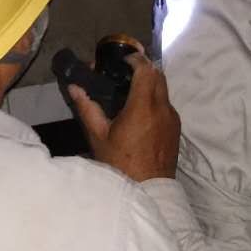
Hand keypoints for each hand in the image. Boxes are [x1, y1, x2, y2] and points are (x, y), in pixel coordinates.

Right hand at [69, 53, 180, 182]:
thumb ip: (87, 108)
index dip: (136, 59)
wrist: (147, 191)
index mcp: (143, 107)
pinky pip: (166, 104)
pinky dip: (155, 99)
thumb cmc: (119, 164)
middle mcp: (162, 108)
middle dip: (143, 68)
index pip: (146, 70)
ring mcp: (172, 118)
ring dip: (150, 83)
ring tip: (130, 90)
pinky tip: (140, 111)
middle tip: (124, 71)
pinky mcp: (176, 128)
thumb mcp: (98, 137)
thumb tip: (74, 87)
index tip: (123, 59)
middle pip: (158, 75)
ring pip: (164, 89)